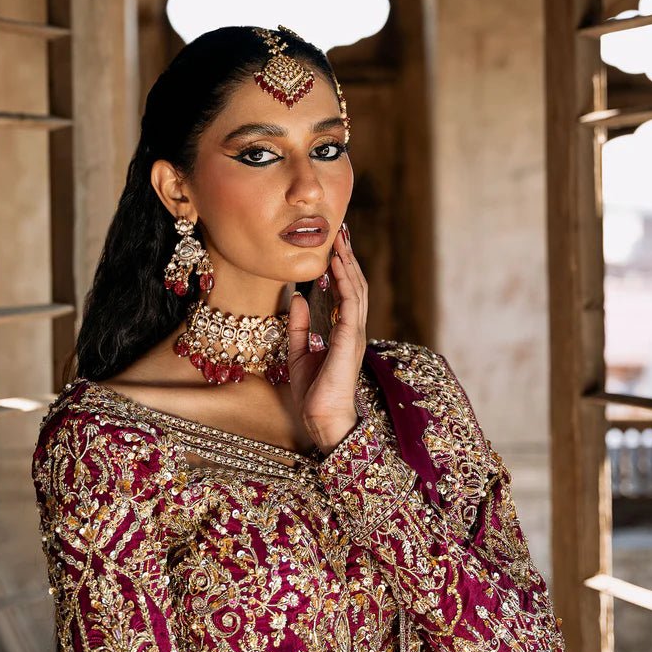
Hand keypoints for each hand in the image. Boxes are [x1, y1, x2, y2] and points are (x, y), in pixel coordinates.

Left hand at [287, 224, 367, 453]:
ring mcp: (354, 335)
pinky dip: (345, 282)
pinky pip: (350, 305)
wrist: (322, 419)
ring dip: (347, 263)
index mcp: (342, 333)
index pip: (344, 293)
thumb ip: (299, 325)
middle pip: (354, 286)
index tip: (333, 245)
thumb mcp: (299, 353)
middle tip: (340, 231)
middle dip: (347, 258)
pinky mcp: (350, 341)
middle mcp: (352, 330)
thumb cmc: (314, 394)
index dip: (339, 268)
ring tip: (340, 239)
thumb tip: (296, 296)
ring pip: (355, 290)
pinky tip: (337, 265)